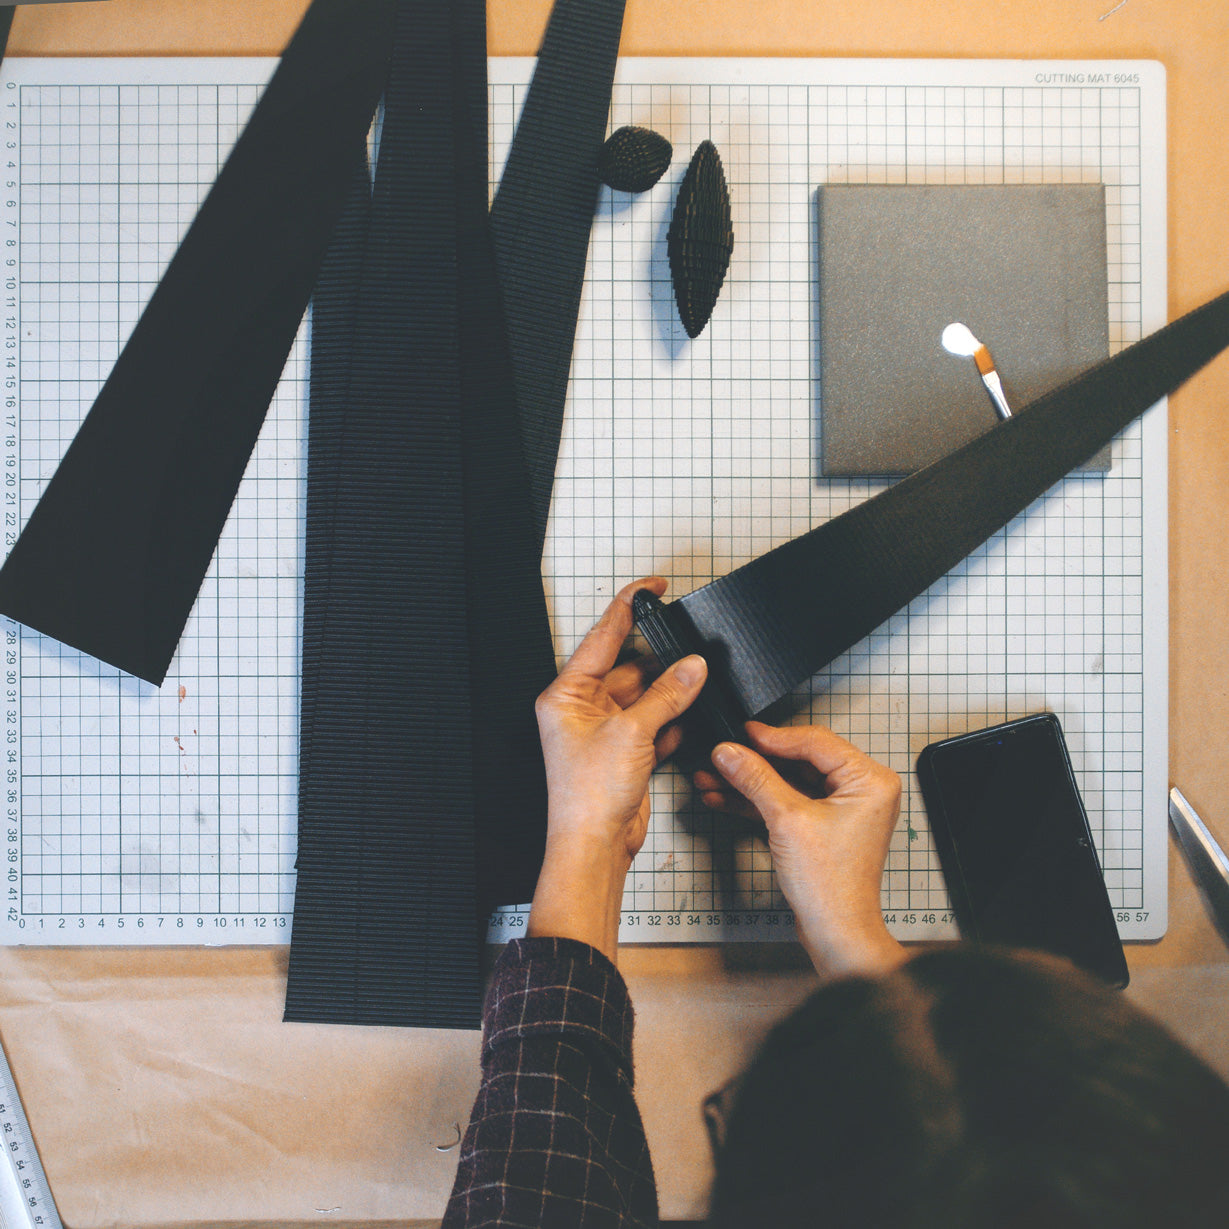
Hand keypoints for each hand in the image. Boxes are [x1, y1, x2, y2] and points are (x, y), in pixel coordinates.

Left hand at [529, 577, 707, 961]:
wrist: (596, 846)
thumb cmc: (588, 796)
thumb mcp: (633, 733)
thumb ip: (667, 696)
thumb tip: (691, 668)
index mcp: (566, 695)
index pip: (602, 637)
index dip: (628, 608)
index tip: (652, 587)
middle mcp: (582, 709)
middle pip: (628, 667)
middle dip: (661, 662)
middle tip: (689, 646)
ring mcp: (604, 730)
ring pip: (645, 696)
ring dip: (670, 694)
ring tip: (696, 682)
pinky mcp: (625, 751)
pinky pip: (654, 723)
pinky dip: (672, 721)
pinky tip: (687, 721)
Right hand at [694, 721, 905, 979]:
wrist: (834, 932)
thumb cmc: (832, 886)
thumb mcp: (786, 820)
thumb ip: (756, 779)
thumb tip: (730, 752)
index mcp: (869, 780)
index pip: (814, 742)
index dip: (772, 737)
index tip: (741, 734)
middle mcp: (861, 790)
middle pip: (799, 760)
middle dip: (755, 761)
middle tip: (724, 754)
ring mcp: (841, 809)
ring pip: (789, 781)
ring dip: (750, 781)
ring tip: (714, 776)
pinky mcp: (823, 826)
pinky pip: (788, 801)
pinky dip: (758, 800)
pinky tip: (726, 796)